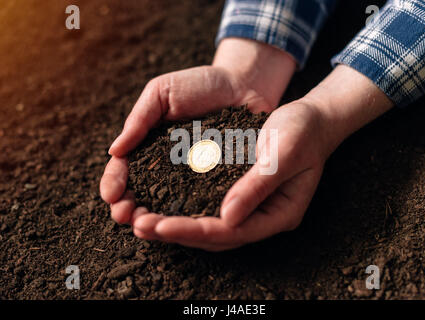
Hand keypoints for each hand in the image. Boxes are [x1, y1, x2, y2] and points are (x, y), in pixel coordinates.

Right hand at [100, 39, 295, 226]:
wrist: (244, 84)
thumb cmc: (200, 84)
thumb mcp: (162, 92)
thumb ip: (139, 119)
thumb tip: (114, 152)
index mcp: (148, 146)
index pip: (125, 169)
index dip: (114, 183)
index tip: (111, 194)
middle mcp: (167, 167)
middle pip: (141, 193)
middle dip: (128, 207)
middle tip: (123, 217)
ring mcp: (192, 177)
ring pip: (168, 204)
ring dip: (153, 218)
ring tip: (143, 227)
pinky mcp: (218, 183)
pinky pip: (202, 202)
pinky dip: (189, 215)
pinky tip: (180, 224)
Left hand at [145, 100, 327, 250]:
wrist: (311, 118)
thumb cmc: (303, 132)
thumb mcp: (283, 153)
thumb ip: (257, 186)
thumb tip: (226, 218)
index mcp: (280, 213)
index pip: (231, 232)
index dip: (194, 231)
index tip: (160, 225)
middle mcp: (263, 216)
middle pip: (215, 236)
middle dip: (176, 232)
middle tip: (138, 226)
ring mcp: (251, 207)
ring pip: (208, 225)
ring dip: (175, 223)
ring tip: (139, 220)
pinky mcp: (239, 193)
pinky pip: (208, 207)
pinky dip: (183, 207)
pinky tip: (159, 202)